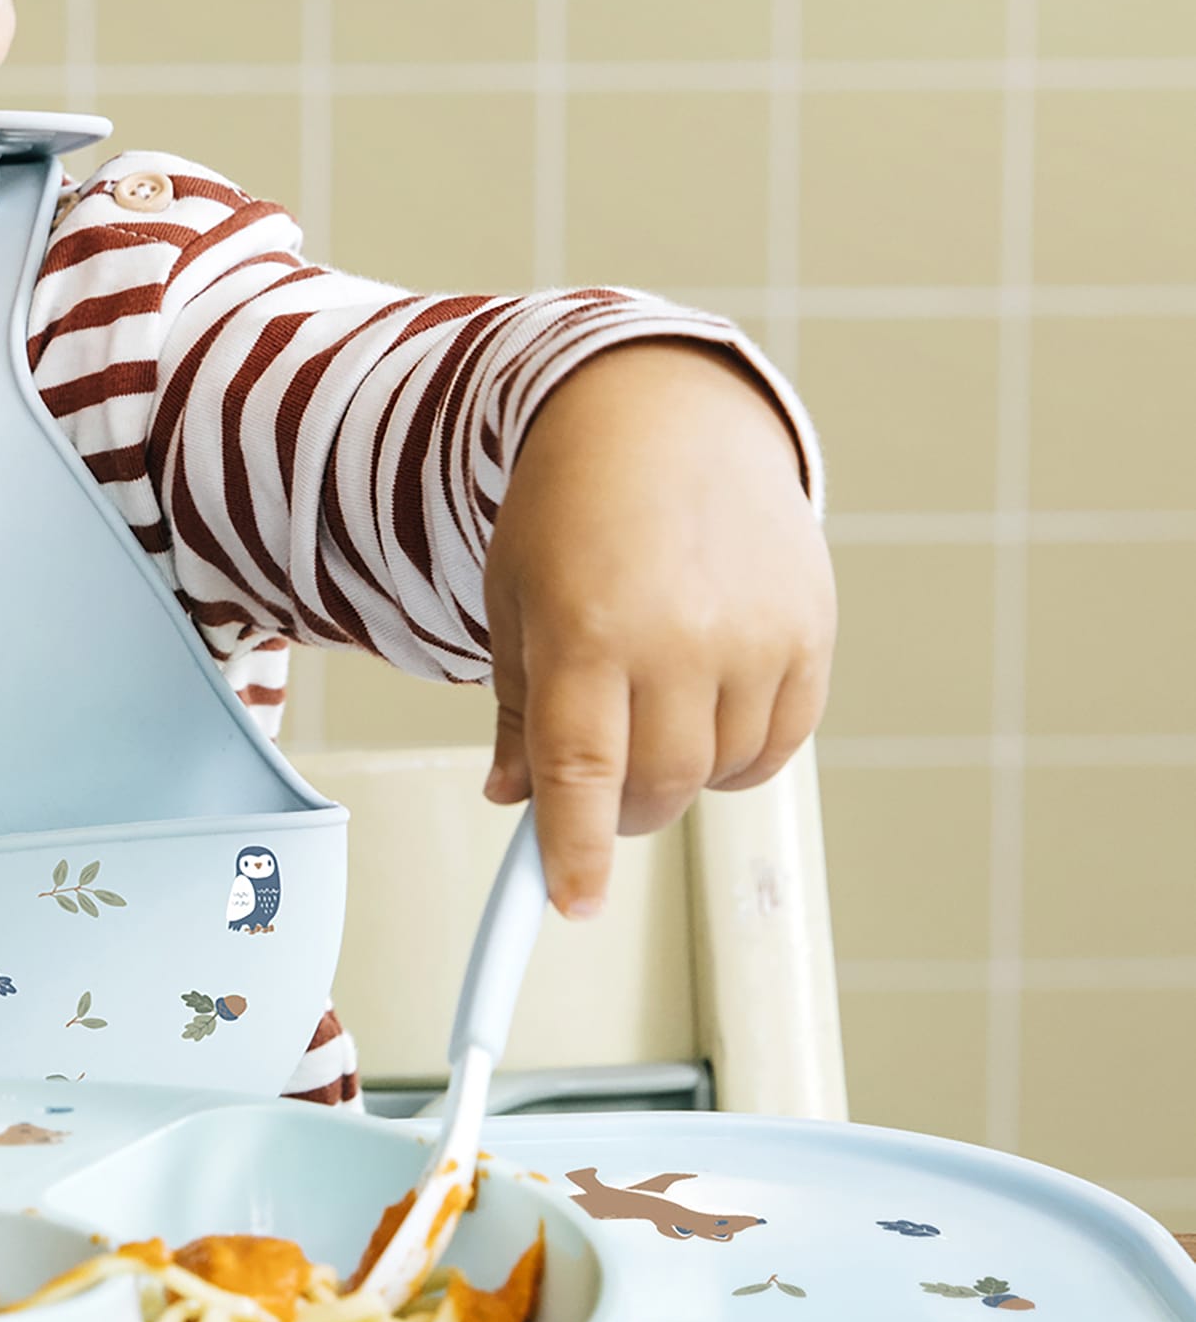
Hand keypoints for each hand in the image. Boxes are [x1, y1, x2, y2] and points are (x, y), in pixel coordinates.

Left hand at [483, 339, 834, 916]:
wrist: (664, 416)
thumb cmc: (570, 510)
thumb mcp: (513, 601)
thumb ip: (514, 708)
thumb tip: (512, 801)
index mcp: (584, 628)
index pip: (581, 771)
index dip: (575, 851)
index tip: (570, 906)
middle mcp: (677, 636)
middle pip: (655, 788)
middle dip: (617, 813)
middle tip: (596, 791)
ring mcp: (753, 635)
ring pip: (718, 777)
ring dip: (677, 778)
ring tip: (648, 712)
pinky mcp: (809, 633)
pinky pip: (776, 746)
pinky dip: (736, 755)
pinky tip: (705, 707)